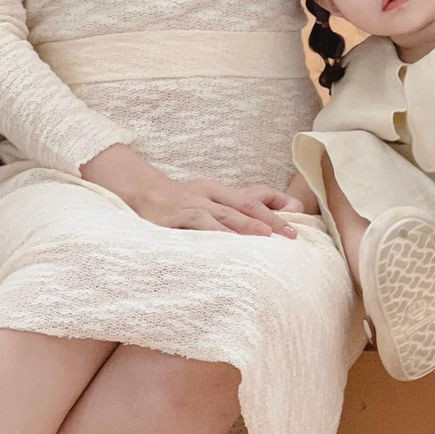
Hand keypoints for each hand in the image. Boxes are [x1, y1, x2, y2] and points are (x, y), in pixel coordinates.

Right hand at [82, 145, 300, 236]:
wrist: (134, 192)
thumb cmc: (173, 203)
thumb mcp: (201, 202)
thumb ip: (226, 214)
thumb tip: (257, 230)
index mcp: (217, 190)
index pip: (254, 194)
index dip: (277, 204)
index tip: (300, 217)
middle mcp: (209, 194)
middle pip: (247, 204)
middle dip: (272, 219)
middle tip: (294, 235)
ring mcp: (192, 205)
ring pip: (226, 215)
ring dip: (248, 226)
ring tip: (267, 237)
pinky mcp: (176, 217)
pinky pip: (199, 225)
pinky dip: (215, 234)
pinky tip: (227, 244)